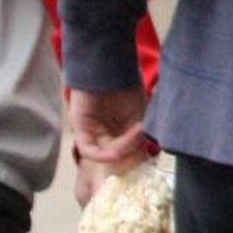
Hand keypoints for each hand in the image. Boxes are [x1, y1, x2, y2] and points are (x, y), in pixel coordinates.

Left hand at [68, 86, 151, 207]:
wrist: (109, 64)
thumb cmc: (126, 84)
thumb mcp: (140, 115)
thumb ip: (141, 136)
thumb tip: (147, 156)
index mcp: (122, 130)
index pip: (129, 154)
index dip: (139, 163)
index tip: (151, 168)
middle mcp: (107, 133)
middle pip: (117, 159)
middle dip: (130, 164)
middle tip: (144, 164)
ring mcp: (93, 131)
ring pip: (108, 155)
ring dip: (123, 151)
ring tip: (137, 137)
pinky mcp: (80, 128)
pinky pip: (90, 151)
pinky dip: (104, 155)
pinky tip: (118, 150)